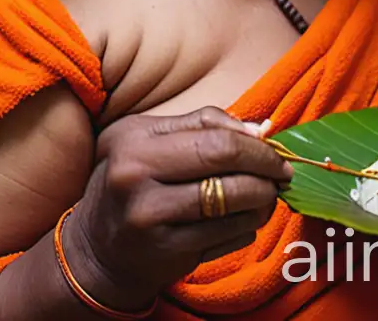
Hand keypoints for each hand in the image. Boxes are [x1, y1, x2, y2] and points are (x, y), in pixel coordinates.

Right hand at [62, 107, 292, 310]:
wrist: (95, 248)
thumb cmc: (132, 181)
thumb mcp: (150, 138)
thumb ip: (204, 124)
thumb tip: (261, 130)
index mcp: (134, 142)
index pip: (216, 137)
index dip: (256, 145)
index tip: (275, 151)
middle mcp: (136, 180)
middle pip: (227, 167)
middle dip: (266, 169)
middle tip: (282, 173)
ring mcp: (151, 220)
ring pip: (235, 205)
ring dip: (264, 200)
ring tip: (267, 196)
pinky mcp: (168, 254)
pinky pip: (229, 236)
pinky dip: (249, 226)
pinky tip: (244, 220)